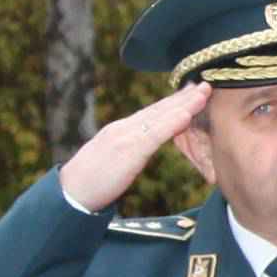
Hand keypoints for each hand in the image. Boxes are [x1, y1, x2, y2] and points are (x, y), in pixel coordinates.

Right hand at [54, 80, 214, 212]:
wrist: (70, 192)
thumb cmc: (91, 182)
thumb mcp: (113, 160)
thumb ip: (128, 150)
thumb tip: (138, 149)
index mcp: (121, 130)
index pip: (151, 112)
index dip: (172, 101)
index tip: (191, 91)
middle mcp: (124, 128)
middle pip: (159, 109)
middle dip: (183, 96)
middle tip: (205, 84)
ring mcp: (125, 136)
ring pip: (160, 116)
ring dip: (185, 103)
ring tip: (204, 92)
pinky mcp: (128, 150)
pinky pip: (155, 134)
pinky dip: (172, 123)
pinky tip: (187, 115)